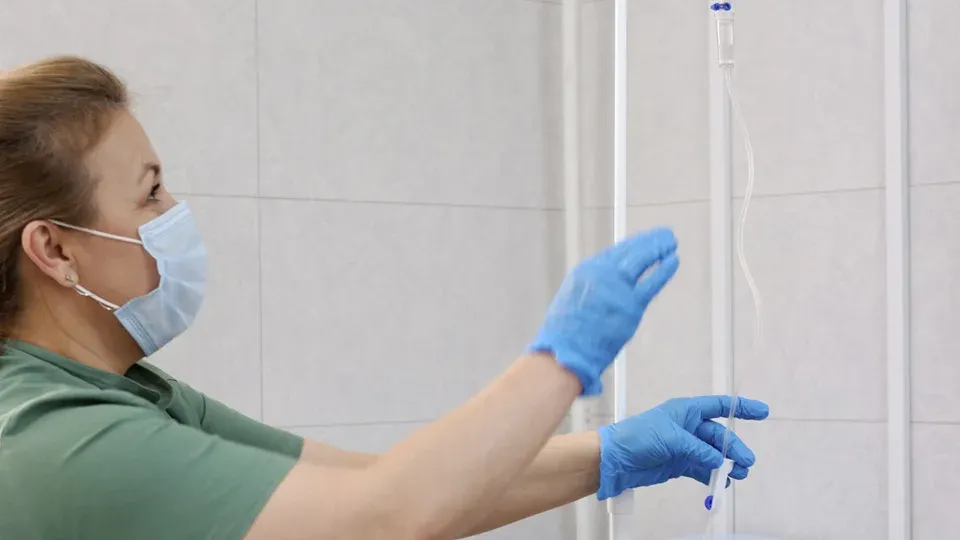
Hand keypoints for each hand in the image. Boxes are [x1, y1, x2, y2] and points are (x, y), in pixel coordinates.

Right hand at [527, 228, 678, 394]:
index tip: (644, 241)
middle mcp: (602, 274)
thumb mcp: (572, 298)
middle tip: (663, 234)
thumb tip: (605, 286)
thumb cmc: (565, 333)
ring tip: (671, 241)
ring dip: (658, 248)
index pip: (615, 252)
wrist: (565, 352)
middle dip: (649, 241)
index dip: (633, 245)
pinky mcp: (631, 306)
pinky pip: (651, 283)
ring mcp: (617, 289)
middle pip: (630, 252)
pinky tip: (673, 260)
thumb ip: (591, 287)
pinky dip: (663, 270)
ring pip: (642, 261)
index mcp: (586, 271)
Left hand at [596, 396, 769, 499]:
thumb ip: (698, 449)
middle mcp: (687, 427)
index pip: (719, 406)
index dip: (741, 408)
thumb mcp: (671, 438)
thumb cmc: (637, 437)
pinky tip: (721, 485)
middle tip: (745, 463)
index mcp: (686, 411)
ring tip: (738, 476)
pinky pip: (702, 469)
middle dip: (733, 449)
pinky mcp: (679, 463)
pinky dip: (712, 477)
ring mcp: (684, 446)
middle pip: (719, 436)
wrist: (615, 460)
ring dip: (726, 465)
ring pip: (713, 455)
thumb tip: (719, 461)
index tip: (763, 412)